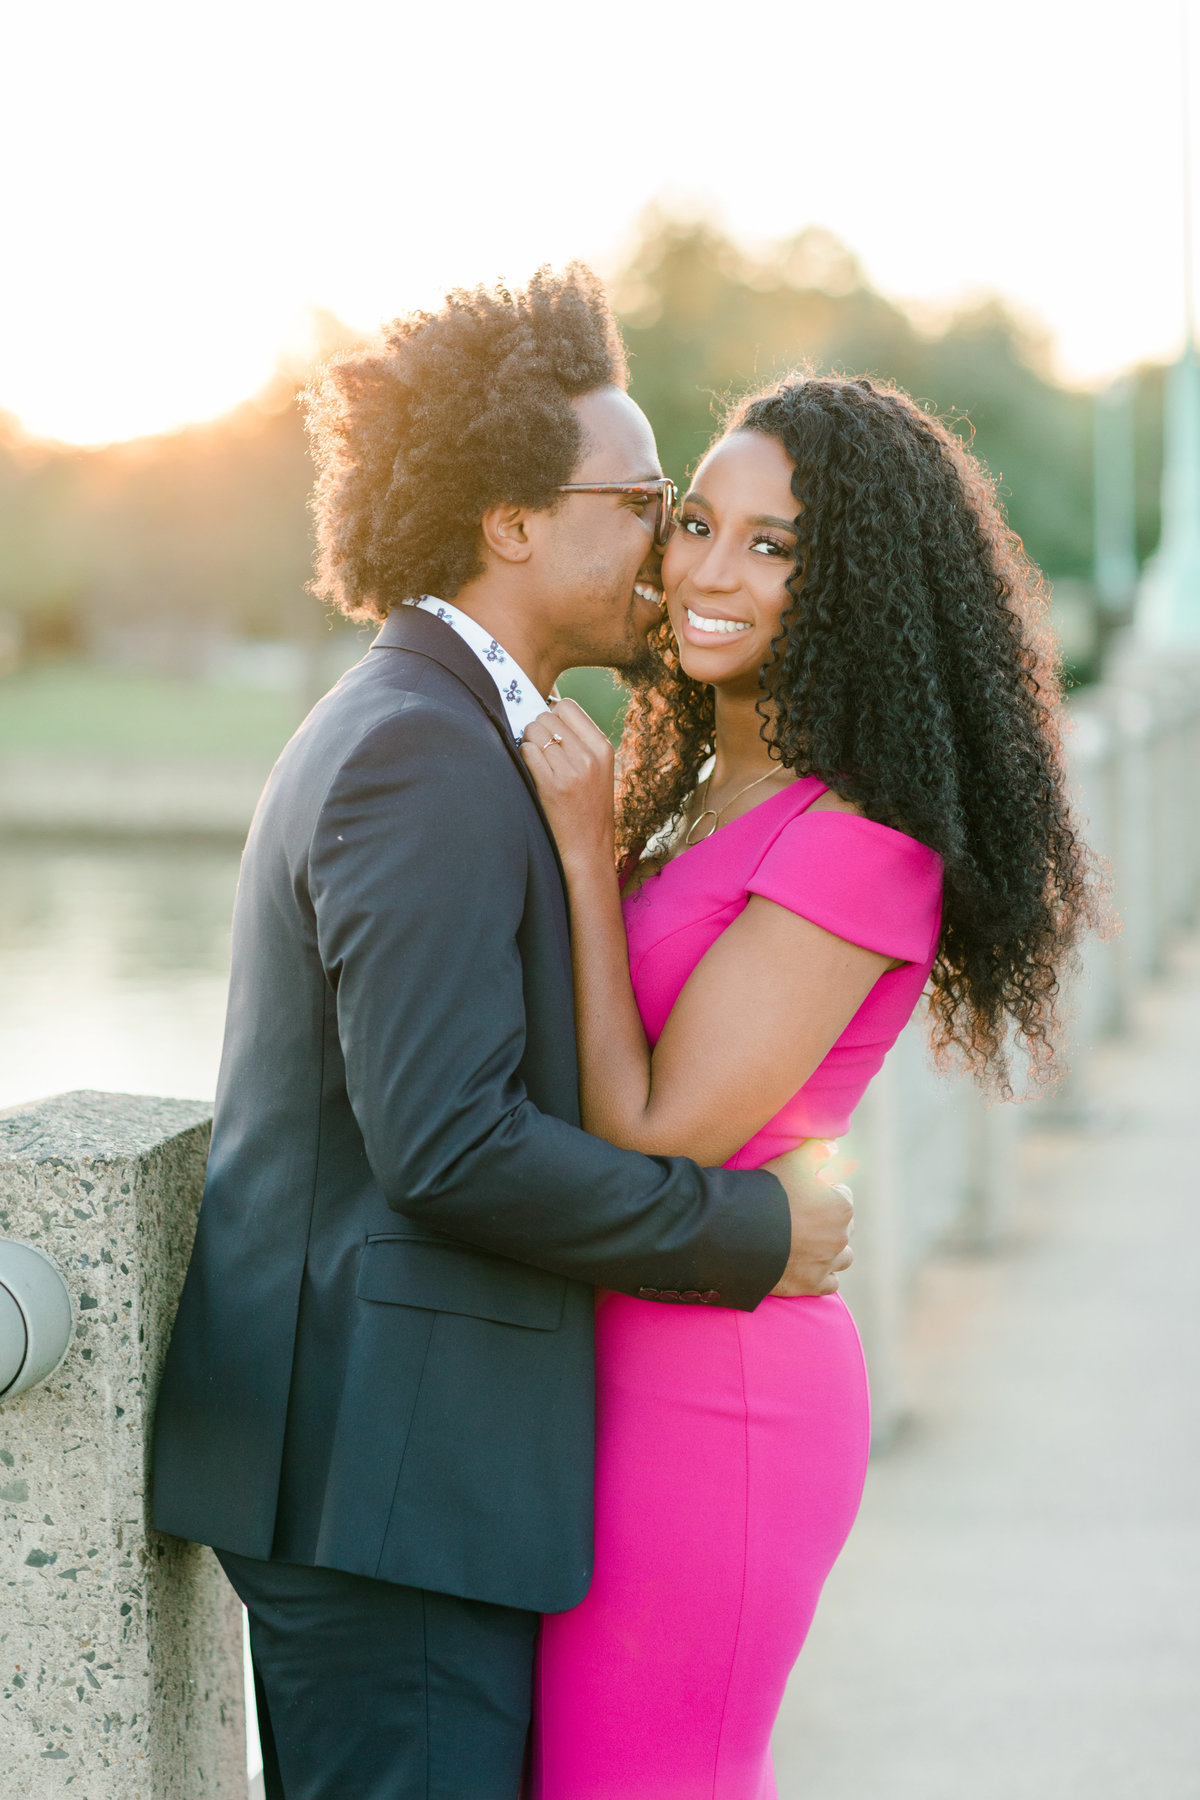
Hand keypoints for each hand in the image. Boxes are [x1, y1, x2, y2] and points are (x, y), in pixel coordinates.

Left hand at [520, 698, 615, 870]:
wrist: (588, 849)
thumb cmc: (588, 809)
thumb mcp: (598, 770)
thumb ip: (580, 741)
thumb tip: (548, 708)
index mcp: (603, 747)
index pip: (567, 706)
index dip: (552, 714)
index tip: (549, 731)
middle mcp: (589, 755)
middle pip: (547, 716)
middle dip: (537, 729)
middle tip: (539, 749)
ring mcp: (571, 770)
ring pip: (534, 731)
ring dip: (527, 742)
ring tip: (535, 761)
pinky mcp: (552, 785)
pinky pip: (527, 751)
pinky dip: (523, 756)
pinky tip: (530, 771)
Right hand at [764, 1140, 853, 1295]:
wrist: (742, 1233)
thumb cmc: (769, 1193)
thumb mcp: (793, 1161)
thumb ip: (817, 1150)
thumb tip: (834, 1147)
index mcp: (841, 1206)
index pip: (843, 1196)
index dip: (824, 1193)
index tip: (805, 1195)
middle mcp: (840, 1237)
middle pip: (843, 1227)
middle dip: (829, 1222)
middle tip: (803, 1218)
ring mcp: (827, 1263)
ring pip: (842, 1257)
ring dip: (831, 1251)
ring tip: (809, 1244)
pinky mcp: (811, 1284)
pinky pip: (829, 1283)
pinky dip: (822, 1275)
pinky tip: (807, 1267)